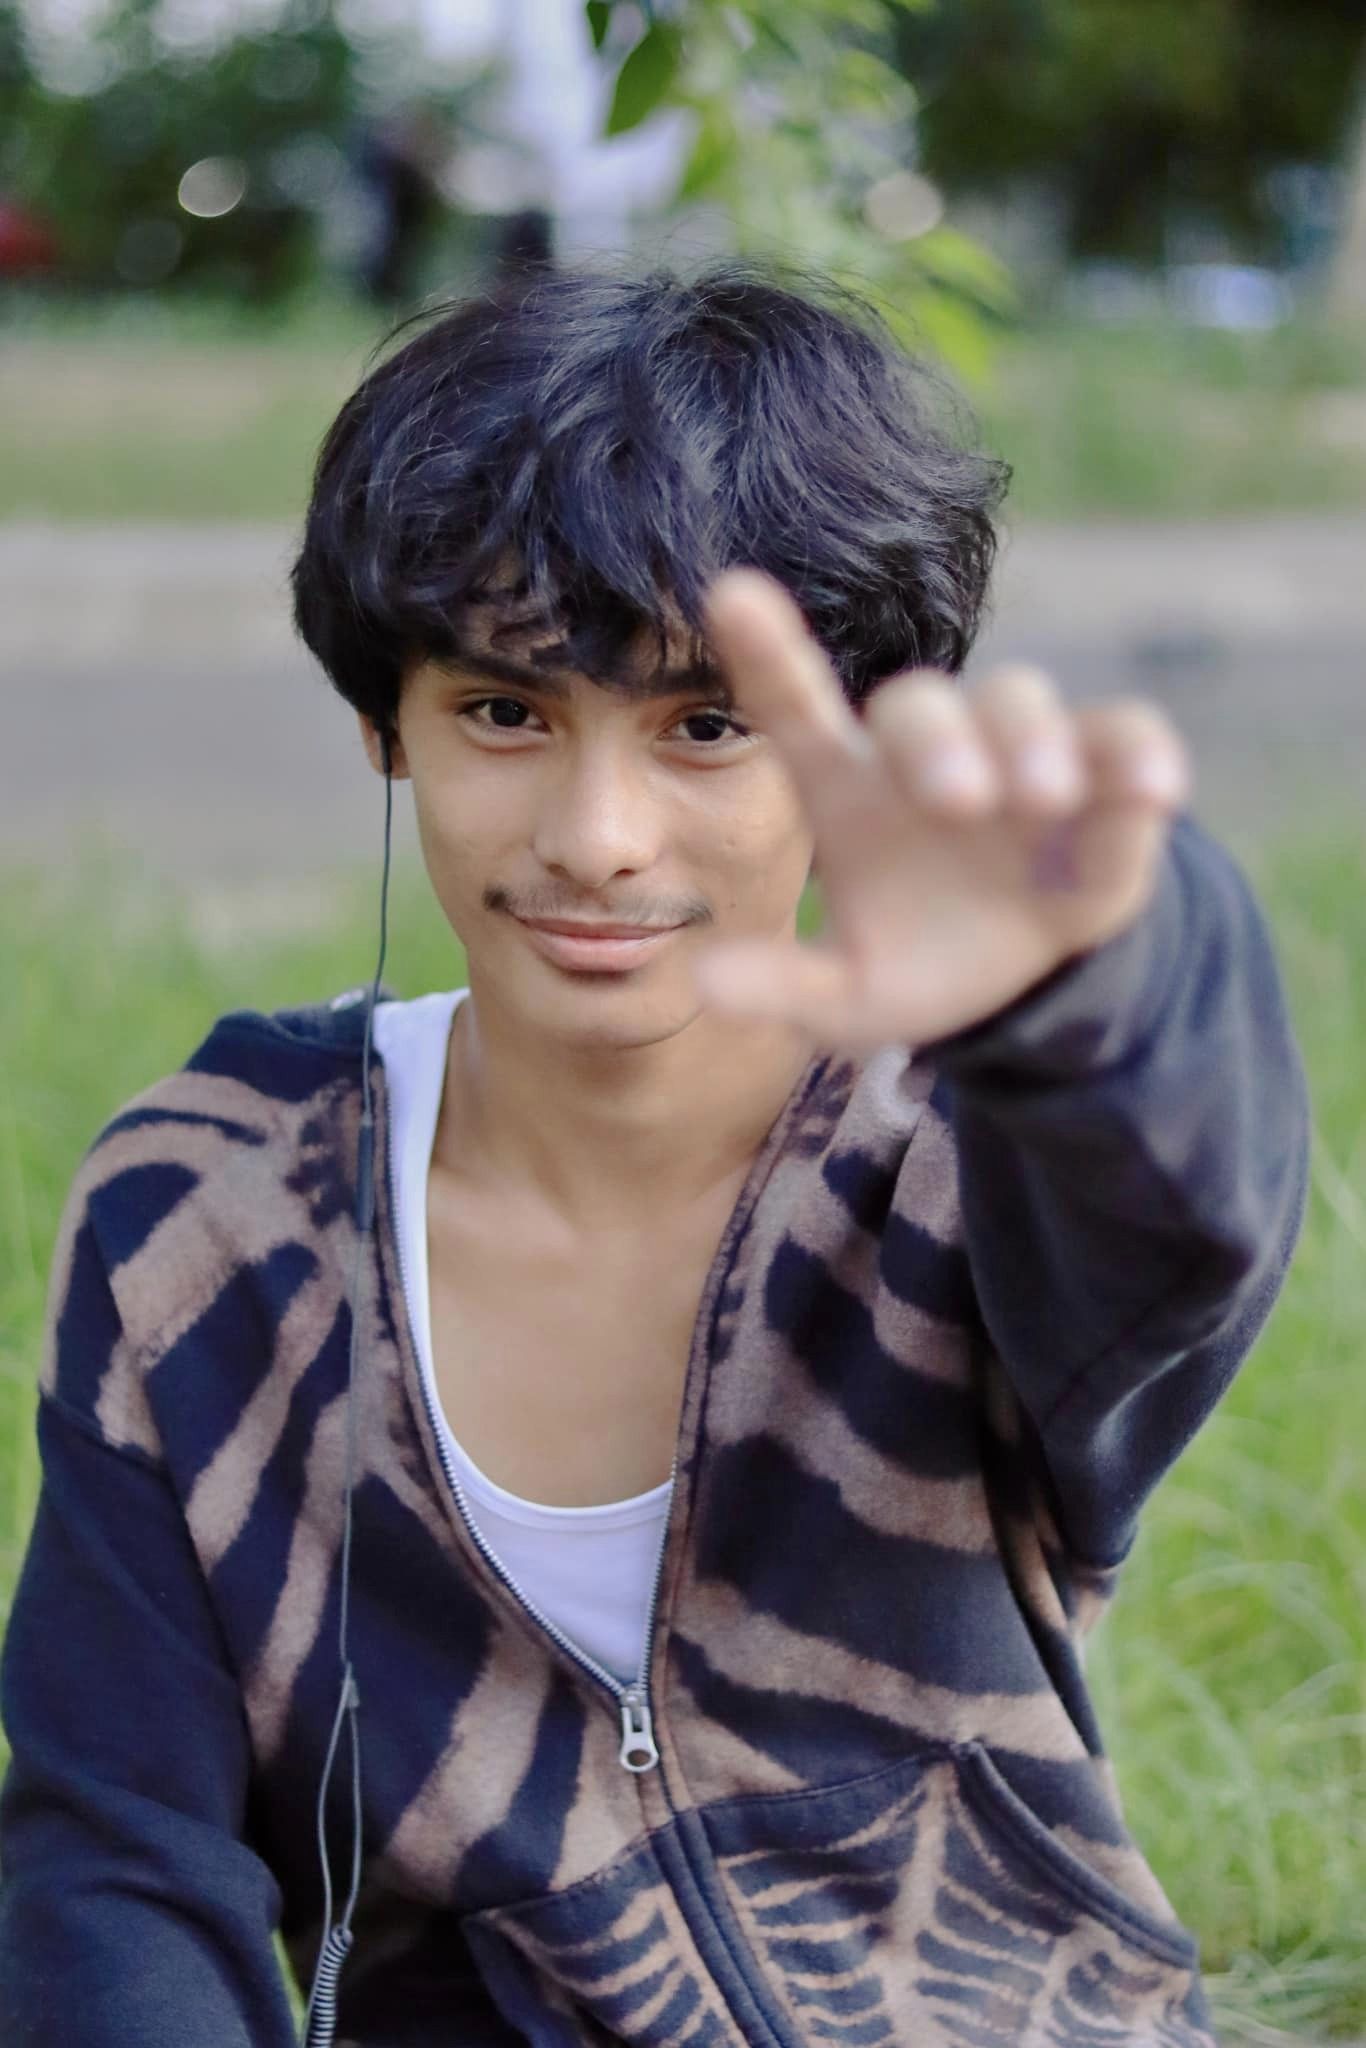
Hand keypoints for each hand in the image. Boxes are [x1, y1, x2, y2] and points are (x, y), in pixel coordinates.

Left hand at [692, 569, 1191, 1051]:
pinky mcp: (1102, 772)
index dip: (766, 648)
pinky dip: (1139, 755)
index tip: (727, 593)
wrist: (1019, 983)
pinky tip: (1151, 789)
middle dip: (938, 740)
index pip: (796, 704)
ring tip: (1039, 801)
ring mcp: (1018, 754)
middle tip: (956, 801)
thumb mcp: (847, 997)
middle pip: (920, 702)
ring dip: (1029, 741)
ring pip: (1019, 699)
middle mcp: (926, 753)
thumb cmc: (918, 964)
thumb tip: (705, 981)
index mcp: (847, 789)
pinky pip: (1124, 736)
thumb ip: (782, 985)